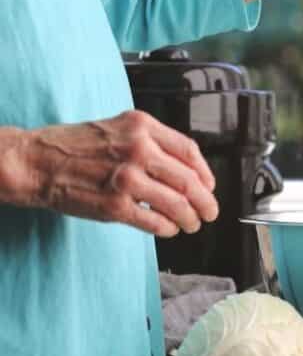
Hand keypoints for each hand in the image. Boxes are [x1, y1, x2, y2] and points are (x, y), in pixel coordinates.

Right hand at [7, 110, 218, 237]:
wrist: (40, 161)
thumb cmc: (77, 145)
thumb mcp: (119, 126)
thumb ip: (150, 140)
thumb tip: (181, 165)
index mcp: (143, 126)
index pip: (189, 150)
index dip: (205, 172)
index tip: (209, 185)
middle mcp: (139, 149)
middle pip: (188, 179)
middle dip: (205, 200)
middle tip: (210, 211)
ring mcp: (128, 178)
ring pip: (176, 203)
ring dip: (190, 217)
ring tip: (193, 224)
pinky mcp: (114, 206)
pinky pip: (154, 221)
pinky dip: (168, 227)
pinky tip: (169, 229)